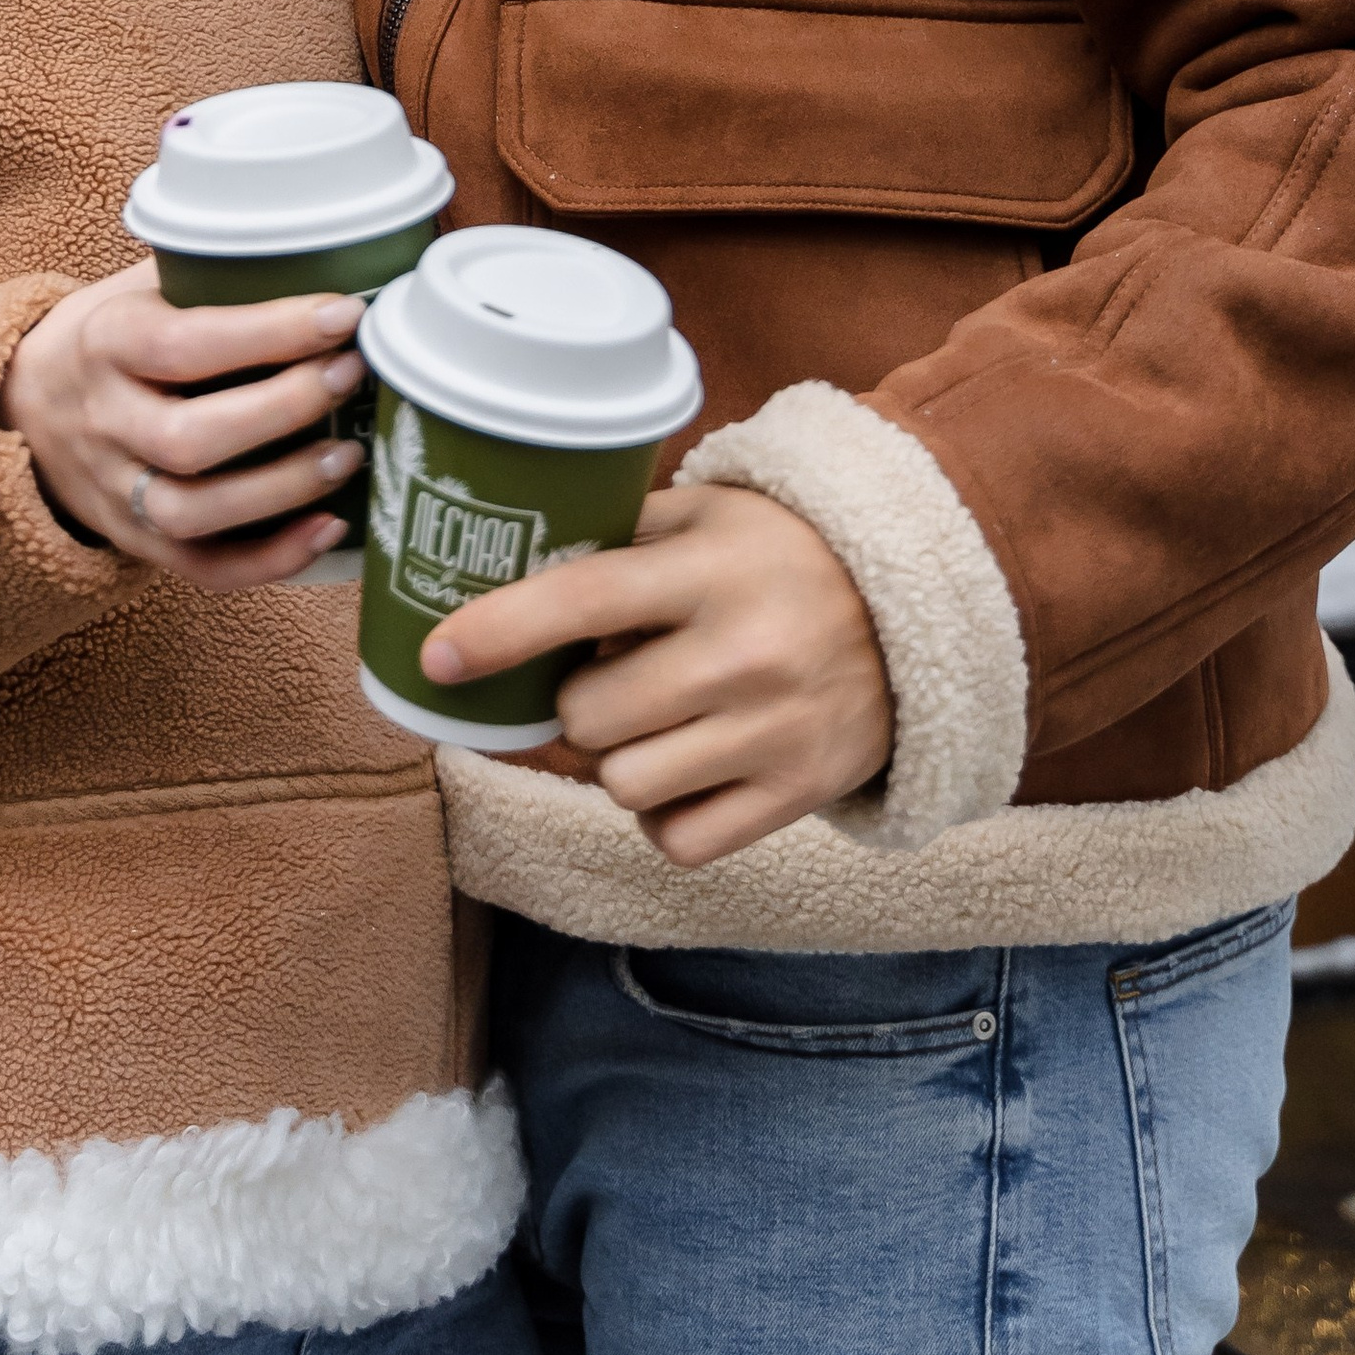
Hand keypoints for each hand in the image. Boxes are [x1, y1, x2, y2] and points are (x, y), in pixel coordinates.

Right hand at [0, 264, 365, 586]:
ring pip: (193, 514)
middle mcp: (103, 421)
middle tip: (353, 376)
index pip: (185, 345)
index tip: (345, 315)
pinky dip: (271, 560)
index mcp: (105, 341)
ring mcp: (115, 490)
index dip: (270, 333)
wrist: (26, 404)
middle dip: (283, 410)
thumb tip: (324, 243)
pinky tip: (330, 527)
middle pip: (189, 440)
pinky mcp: (136, 541)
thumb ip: (207, 273)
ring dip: (283, 490)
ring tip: (350, 453)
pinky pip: (201, 569)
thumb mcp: (137, 286)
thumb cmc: (113, 334)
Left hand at [421, 480, 894, 864]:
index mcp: (709, 570)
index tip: (436, 657)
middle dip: (575, 702)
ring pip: (623, 784)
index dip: (498, 631)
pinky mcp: (798, 794)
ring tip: (649, 721)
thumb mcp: (709, 515)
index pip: (581, 599)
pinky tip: (683, 769)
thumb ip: (618, 537)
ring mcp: (773, 732)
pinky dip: (661, 815)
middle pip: (588, 715)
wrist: (918, 613)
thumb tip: (506, 568)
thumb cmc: (783, 554)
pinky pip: (678, 839)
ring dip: (614, 759)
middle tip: (604, 677)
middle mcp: (740, 653)